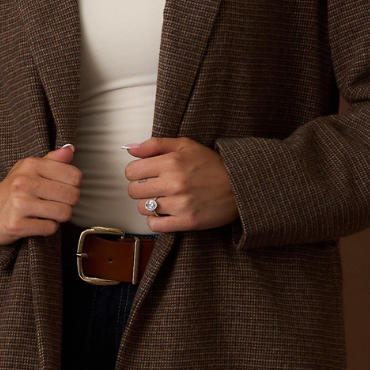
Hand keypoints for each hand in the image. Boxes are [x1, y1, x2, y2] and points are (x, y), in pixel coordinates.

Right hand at [0, 144, 80, 244]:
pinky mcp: (16, 224)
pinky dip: (47, 228)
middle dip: (68, 203)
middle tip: (55, 203)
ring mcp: (19, 203)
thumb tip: (70, 149)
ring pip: (64, 213)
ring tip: (46, 213)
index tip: (61, 189)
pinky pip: (50, 228)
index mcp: (30, 165)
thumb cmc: (10, 191)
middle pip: (72, 196)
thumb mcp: (28, 169)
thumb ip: (52, 160)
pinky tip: (36, 222)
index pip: (74, 176)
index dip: (73, 186)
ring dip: (58, 217)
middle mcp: (24, 181)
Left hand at [123, 137, 238, 232]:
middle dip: (140, 188)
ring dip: (149, 205)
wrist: (240, 186)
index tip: (145, 174)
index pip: (131, 171)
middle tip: (154, 187)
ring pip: (143, 208)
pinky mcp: (187, 221)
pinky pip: (155, 225)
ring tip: (162, 199)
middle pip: (133, 191)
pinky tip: (166, 213)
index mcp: (171, 162)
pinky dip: (156, 221)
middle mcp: (174, 183)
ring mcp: (180, 204)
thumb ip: (156, 144)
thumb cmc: (212, 164)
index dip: (136, 172)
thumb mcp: (186, 145)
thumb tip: (130, 148)